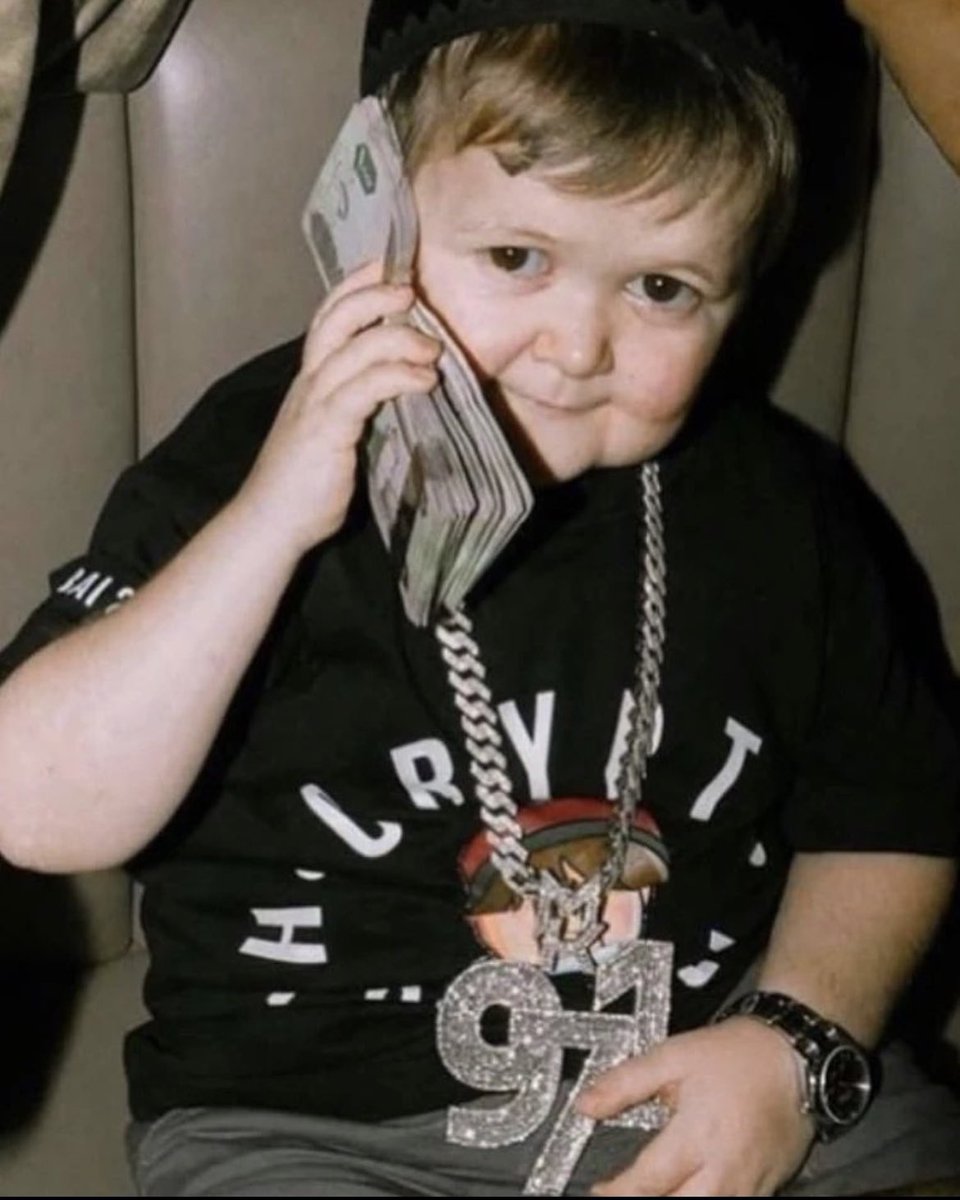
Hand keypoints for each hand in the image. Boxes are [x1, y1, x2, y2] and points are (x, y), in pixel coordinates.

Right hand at [235, 260, 440, 555]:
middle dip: (373, 294)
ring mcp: (314, 403)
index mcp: (310, 381)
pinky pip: (364, 389)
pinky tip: (425, 380)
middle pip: (335, 318)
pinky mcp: (326, 429)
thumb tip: (400, 392)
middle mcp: (308, 383)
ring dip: (397, 338)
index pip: (328, 318)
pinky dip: (397, 377)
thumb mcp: (335, 435)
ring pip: (353, 348)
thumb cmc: (306, 486)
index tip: (389, 268)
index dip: (356, 287)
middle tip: (411, 288)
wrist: (272, 523)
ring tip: (433, 346)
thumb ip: (359, 408)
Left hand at [577, 1017, 815, 1195]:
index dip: (616, 1193)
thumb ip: (625, 1083)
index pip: (647, 1183)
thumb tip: (584, 1105)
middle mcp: (723, 1171)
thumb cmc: (734, 1055)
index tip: (599, 1190)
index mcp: (696, 1138)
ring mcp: (749, 1186)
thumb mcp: (672, 1056)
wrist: (795, 1056)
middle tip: (623, 1194)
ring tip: (655, 1193)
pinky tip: (692, 1191)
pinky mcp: (768, 1188)